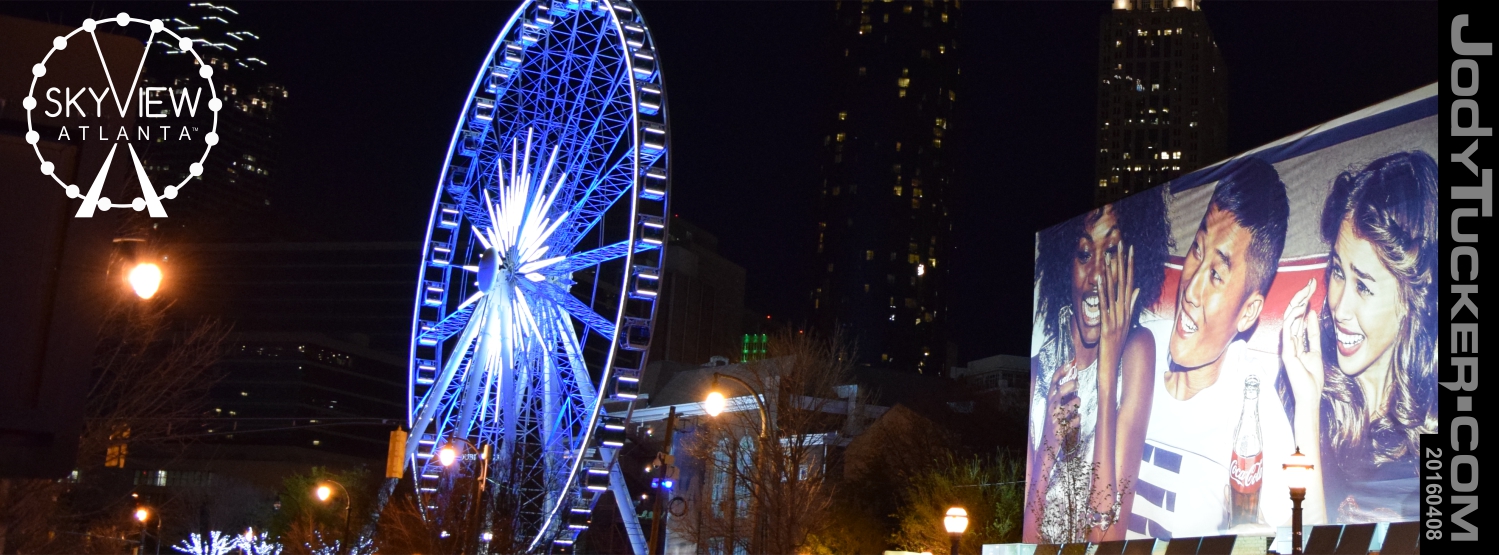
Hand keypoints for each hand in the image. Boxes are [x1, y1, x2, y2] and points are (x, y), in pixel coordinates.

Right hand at [1041, 363, 1081, 453]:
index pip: (1053, 382)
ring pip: (1069, 406)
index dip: (1061, 372)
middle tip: (1077, 384)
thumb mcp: (1055, 406)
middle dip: (1070, 386)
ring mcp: (1054, 418)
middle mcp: (1051, 407)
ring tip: (1077, 405)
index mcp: (1050, 399)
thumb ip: (1063, 394)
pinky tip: (1076, 420)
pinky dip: (1077, 420)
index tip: (1070, 364)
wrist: (1047, 444)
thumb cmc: (1055, 421)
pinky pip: (1073, 421)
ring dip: (1076, 404)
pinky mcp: (1059, 430)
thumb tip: (1076, 380)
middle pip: (1059, 392)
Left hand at [1096, 243, 1139, 383]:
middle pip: (1125, 282)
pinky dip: (1103, 290)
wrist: (1112, 361)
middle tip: (1122, 245)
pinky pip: (1105, 303)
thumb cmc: (1117, 341)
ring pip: (1115, 290)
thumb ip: (1131, 304)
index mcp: (1128, 308)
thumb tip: (1136, 288)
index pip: (1130, 282)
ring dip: (1113, 272)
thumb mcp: (1125, 321)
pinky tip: (1101, 278)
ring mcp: (1117, 316)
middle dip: (1123, 263)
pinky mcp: (1108, 323)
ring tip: (1111, 256)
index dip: (1130, 265)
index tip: (1129, 250)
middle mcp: (1124, 310)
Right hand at [1279, 279, 1324, 401]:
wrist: (1309, 394)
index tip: (1312, 288)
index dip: (1304, 301)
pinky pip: (1288, 332)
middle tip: (1310, 284)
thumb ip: (1312, 333)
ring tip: (1305, 292)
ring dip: (1297, 304)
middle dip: (1301, 298)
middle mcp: (1288, 340)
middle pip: (1292, 314)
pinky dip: (1293, 320)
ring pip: (1289, 319)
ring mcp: (1286, 346)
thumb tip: (1311, 314)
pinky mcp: (1287, 353)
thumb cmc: (1311, 376)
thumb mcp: (1315, 349)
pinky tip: (1300, 309)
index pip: (1298, 315)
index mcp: (1295, 339)